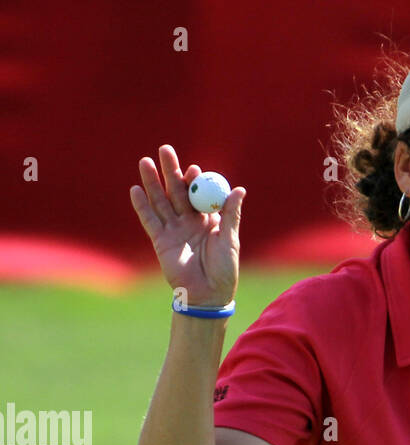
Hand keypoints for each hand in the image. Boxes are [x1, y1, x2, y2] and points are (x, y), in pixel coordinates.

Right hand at [130, 144, 244, 307]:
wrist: (208, 295)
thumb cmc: (224, 268)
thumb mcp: (230, 239)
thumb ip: (231, 214)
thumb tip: (239, 189)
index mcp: (207, 218)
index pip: (198, 193)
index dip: (195, 180)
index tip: (193, 169)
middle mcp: (188, 221)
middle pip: (177, 191)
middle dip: (170, 171)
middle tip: (165, 150)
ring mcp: (173, 229)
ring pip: (161, 201)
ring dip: (153, 182)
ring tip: (145, 162)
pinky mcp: (160, 241)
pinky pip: (149, 220)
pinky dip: (142, 206)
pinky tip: (136, 190)